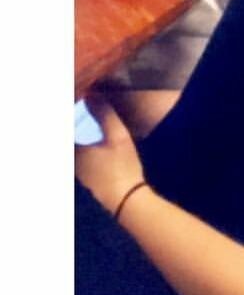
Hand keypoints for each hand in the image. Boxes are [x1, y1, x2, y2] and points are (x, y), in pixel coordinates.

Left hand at [74, 96, 145, 214]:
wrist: (128, 201)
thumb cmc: (121, 167)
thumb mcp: (118, 137)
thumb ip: (105, 114)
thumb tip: (92, 93)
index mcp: (73, 150)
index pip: (63, 129)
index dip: (66, 114)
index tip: (69, 101)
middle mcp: (70, 162)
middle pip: (67, 141)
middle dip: (70, 127)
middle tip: (75, 110)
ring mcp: (77, 174)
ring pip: (72, 152)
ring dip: (74, 138)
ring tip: (79, 125)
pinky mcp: (86, 182)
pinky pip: (77, 160)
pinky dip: (79, 151)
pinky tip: (91, 147)